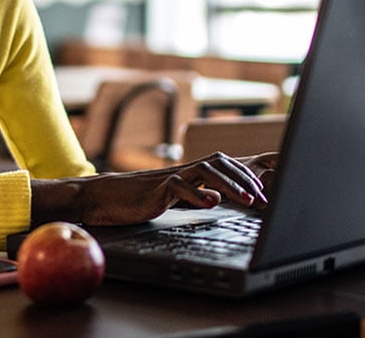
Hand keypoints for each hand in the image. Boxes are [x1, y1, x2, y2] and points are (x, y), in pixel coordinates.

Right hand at [31, 151, 277, 227]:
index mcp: (186, 172)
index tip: (263, 189)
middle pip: (219, 161)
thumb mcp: (169, 197)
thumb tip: (215, 197)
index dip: (244, 173)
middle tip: (262, 197)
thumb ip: (191, 195)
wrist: (101, 197)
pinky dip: (197, 194)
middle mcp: (180, 170)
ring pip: (205, 170)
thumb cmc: (134, 200)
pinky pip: (179, 187)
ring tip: (246, 200)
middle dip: (245, 178)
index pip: (222, 164)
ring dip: (230, 185)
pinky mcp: (155, 188)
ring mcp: (168, 177)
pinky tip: (210, 203)